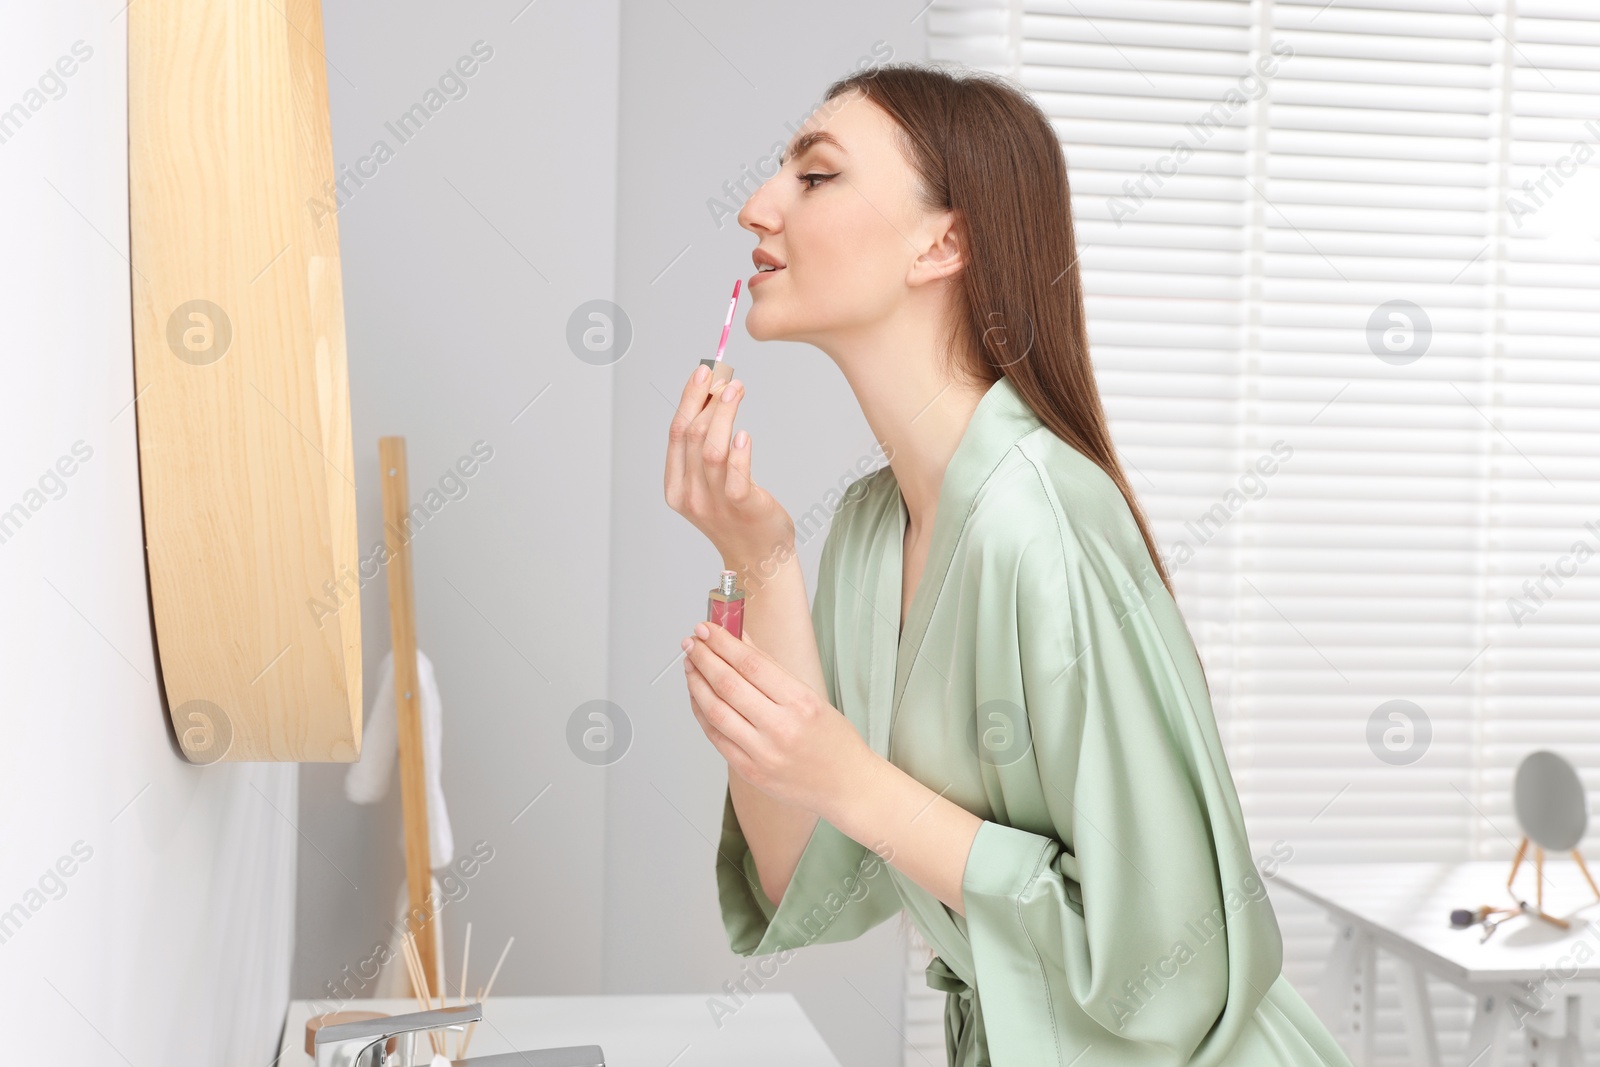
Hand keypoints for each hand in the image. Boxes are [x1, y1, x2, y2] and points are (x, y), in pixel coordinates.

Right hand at [664, 365, 794, 567]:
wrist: (758, 559)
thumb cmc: (738, 516)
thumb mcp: (711, 483)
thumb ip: (707, 448)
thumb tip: (713, 398)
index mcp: (676, 488)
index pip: (676, 435)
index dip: (688, 400)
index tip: (703, 374)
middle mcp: (690, 496)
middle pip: (691, 437)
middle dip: (706, 401)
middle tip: (725, 378)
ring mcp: (714, 504)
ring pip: (712, 450)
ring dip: (724, 415)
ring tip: (737, 391)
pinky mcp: (743, 509)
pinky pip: (736, 476)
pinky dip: (739, 453)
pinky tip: (745, 434)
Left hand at [681, 619, 869, 818]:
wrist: (846, 786)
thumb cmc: (834, 740)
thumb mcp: (811, 697)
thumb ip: (771, 669)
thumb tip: (740, 640)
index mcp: (801, 703)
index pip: (751, 664)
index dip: (723, 642)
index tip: (707, 628)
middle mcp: (781, 728)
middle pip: (728, 684)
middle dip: (703, 658)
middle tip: (692, 642)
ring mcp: (762, 753)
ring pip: (716, 710)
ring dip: (697, 683)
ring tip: (690, 665)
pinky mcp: (750, 771)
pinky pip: (716, 737)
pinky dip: (701, 712)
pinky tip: (698, 696)